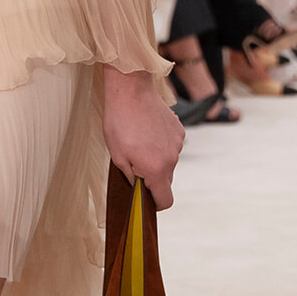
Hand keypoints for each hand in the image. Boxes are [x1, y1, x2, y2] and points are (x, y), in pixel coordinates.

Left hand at [101, 69, 183, 209]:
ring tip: (138, 142)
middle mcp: (172, 159)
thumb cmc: (119, 123)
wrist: (130, 91)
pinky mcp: (179, 130)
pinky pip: (171, 145)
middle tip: (133, 164)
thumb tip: (138, 187)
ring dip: (156, 159)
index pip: (166, 200)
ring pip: (168, 161)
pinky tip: (146, 131)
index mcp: (156, 169)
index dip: (156, 205)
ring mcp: (177, 144)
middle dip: (151, 178)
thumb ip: (131, 177)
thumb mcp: (117, 156)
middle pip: (165, 180)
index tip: (146, 199)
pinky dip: (160, 144)